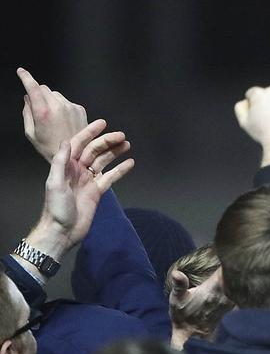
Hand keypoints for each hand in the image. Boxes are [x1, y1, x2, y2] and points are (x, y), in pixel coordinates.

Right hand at [18, 68, 88, 162]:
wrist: (74, 156)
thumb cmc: (49, 147)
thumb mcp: (31, 133)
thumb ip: (27, 112)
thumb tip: (28, 98)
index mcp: (43, 112)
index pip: (33, 87)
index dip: (26, 77)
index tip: (21, 72)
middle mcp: (58, 106)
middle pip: (44, 89)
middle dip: (38, 93)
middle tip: (38, 108)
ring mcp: (70, 106)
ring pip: (55, 94)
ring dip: (50, 100)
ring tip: (52, 118)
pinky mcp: (80, 109)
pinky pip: (66, 101)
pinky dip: (61, 106)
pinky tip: (62, 120)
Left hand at [33, 120, 134, 252]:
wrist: (62, 231)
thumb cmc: (56, 208)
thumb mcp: (54, 183)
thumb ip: (60, 162)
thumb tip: (67, 141)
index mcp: (66, 166)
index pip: (78, 144)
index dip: (89, 133)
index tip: (102, 123)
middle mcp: (78, 170)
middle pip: (94, 151)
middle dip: (107, 142)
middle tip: (122, 136)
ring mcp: (88, 180)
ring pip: (104, 162)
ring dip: (115, 152)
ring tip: (127, 145)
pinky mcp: (97, 191)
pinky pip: (110, 177)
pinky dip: (120, 170)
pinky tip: (130, 163)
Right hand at [234, 85, 269, 170]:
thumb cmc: (265, 133)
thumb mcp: (243, 121)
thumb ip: (240, 107)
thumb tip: (245, 102)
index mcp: (259, 94)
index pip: (252, 93)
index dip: (252, 103)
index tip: (256, 111)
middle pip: (267, 94)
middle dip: (266, 103)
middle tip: (267, 117)